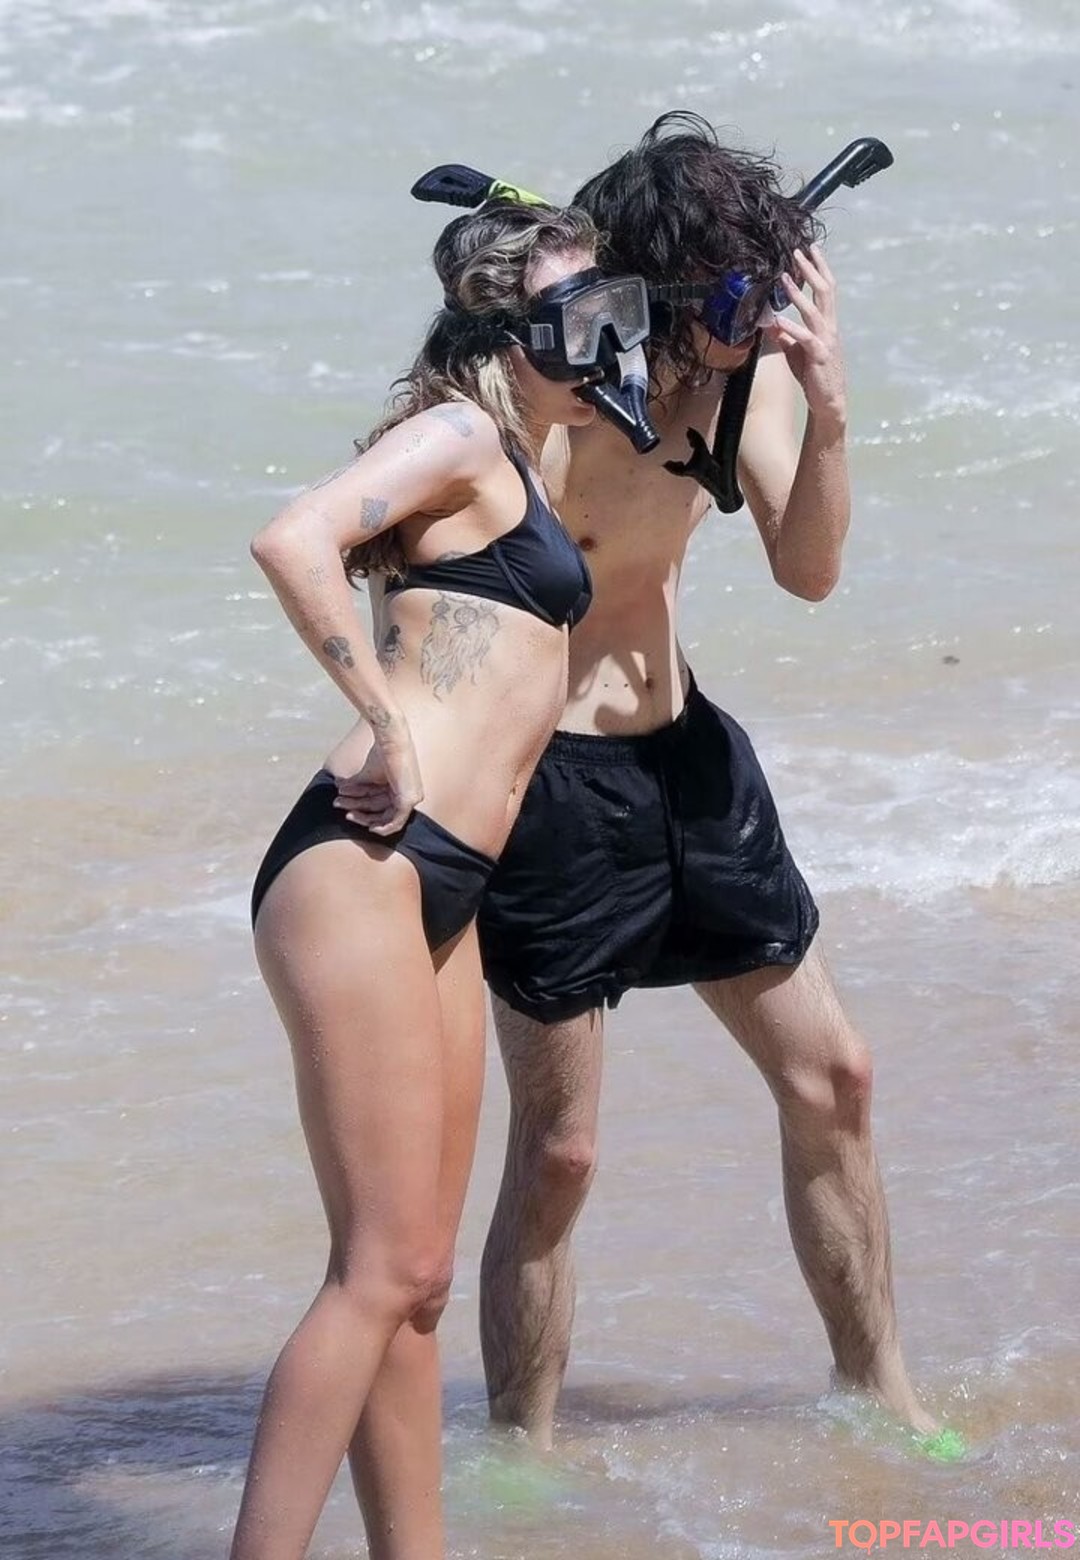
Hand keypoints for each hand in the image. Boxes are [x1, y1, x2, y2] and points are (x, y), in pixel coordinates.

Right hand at [334, 730, 422, 835]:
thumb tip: (340, 789)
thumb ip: (357, 784)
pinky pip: (397, 823)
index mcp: (398, 787)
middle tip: (338, 805)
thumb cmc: (381, 752)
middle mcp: (407, 794)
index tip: (342, 799)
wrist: (391, 741)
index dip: (358, 803)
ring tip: (346, 812)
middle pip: (379, 811)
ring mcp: (411, 798)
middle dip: (357, 809)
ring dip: (364, 817)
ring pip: (385, 818)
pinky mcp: (410, 800)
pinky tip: (370, 828)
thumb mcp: (366, 774)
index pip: (377, 802)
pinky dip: (384, 828)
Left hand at [764, 244, 846, 426]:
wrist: (828, 401)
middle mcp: (829, 327)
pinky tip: (778, 320)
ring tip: (784, 277)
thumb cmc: (813, 375)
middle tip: (799, 251)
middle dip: (811, 270)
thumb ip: (785, 336)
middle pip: (824, 291)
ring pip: (813, 311)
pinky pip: (805, 338)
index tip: (809, 250)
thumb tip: (769, 323)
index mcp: (826, 324)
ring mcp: (826, 341)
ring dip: (798, 293)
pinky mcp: (819, 356)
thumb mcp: (796, 351)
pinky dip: (791, 328)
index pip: (824, 289)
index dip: (818, 268)